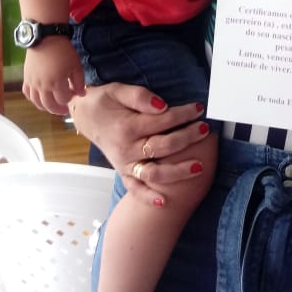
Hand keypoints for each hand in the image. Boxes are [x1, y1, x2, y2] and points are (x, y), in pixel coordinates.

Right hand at [22, 37, 85, 114]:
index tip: (74, 94)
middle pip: (50, 105)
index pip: (63, 100)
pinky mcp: (26, 78)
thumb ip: (79, 82)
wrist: (46, 38)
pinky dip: (33, 99)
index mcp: (56, 83)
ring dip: (46, 107)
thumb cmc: (63, 51)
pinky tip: (40, 97)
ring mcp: (33, 83)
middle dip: (59, 109)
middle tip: (65, 108)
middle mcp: (43, 86)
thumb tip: (81, 94)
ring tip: (53, 105)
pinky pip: (28, 94)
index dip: (70, 99)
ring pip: (37, 102)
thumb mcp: (76, 66)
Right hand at [69, 82, 210, 206]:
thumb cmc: (104, 102)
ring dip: (178, 172)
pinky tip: (164, 201)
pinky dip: (148, 197)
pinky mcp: (123, 173)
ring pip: (155, 173)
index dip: (183, 114)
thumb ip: (140, 97)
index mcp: (127, 127)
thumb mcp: (118, 90)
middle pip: (164, 147)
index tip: (199, 109)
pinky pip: (136, 189)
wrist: (85, 117)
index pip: (162, 121)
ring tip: (200, 166)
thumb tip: (163, 106)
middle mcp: (126, 149)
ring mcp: (125, 164)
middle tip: (205, 129)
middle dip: (188, 138)